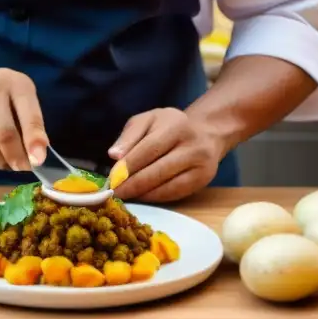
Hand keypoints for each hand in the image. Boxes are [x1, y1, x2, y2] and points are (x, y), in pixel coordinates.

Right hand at [0, 65, 48, 171]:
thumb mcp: (17, 94)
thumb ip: (29, 121)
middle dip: (18, 158)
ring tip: (6, 157)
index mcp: (13, 83)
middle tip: (24, 167)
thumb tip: (36, 157)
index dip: (34, 139)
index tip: (39, 160)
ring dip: (2, 161)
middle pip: (5, 135)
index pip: (28, 114)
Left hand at [108, 108, 224, 202]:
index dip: (129, 165)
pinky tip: (142, 196)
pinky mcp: (203, 181)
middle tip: (115, 192)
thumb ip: (129, 135)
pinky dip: (156, 198)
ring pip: (167, 186)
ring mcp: (201, 165)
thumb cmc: (169, 126)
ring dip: (143, 194)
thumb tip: (114, 156)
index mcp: (176, 125)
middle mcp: (192, 145)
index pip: (149, 148)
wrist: (206, 133)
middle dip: (133, 184)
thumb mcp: (147, 120)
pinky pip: (175, 194)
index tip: (112, 178)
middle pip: (158, 171)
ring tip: (125, 196)